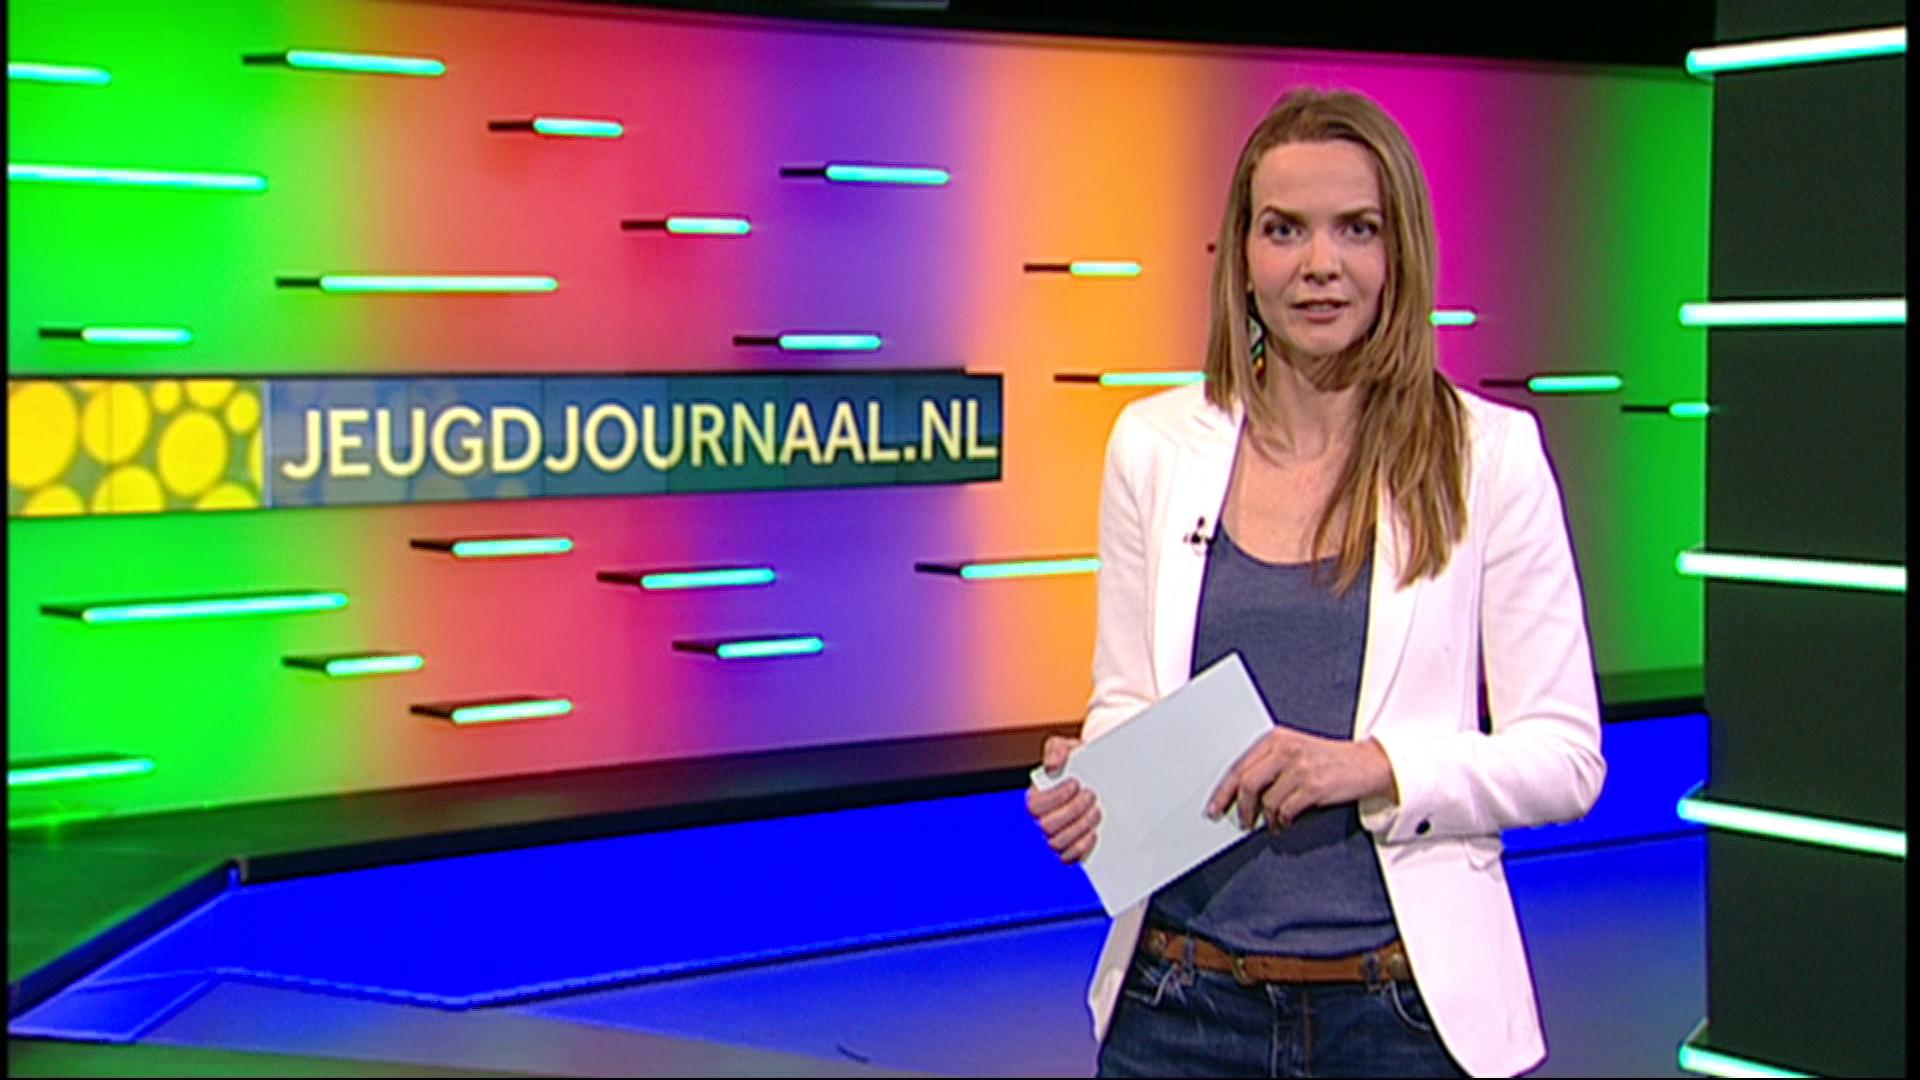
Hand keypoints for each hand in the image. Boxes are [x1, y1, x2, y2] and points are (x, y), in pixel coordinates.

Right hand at [1026, 736, 1099, 862]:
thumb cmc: (1079, 764)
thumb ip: (1058, 749)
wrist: (1100, 777)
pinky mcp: (1070, 849)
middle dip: (1072, 811)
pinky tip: (1095, 832)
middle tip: (1092, 795)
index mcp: (1036, 798)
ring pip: (1058, 843)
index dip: (1055, 797)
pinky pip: (1069, 857)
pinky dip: (1081, 848)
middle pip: (1047, 826)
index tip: (1076, 783)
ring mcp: (1056, 836)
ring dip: (1080, 827)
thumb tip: (1052, 765)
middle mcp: (1042, 820)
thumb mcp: (1068, 748)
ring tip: (1097, 811)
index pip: (1034, 805)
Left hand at [1207, 729, 1393, 830]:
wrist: (1367, 763)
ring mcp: (1300, 767)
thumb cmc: (1328, 760)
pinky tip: (1286, 823)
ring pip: (1266, 801)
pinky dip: (1283, 821)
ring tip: (1271, 824)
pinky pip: (1285, 811)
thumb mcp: (1295, 752)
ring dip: (1266, 819)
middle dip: (1239, 808)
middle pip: (1246, 783)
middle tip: (1240, 822)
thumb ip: (1268, 765)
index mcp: (1275, 738)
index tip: (1214, 807)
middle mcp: (1285, 748)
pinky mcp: (1313, 786)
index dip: (1223, 790)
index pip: (1239, 766)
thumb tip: (1239, 795)